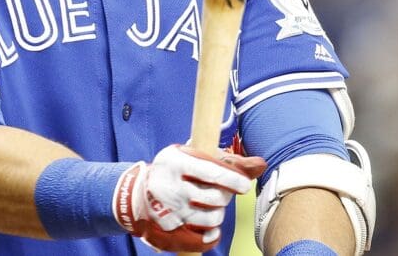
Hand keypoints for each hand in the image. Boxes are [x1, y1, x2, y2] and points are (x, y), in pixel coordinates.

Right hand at [113, 144, 266, 251]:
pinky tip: (211, 228)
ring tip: (209, 205)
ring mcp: (167, 212)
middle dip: (225, 195)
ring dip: (218, 213)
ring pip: (212, 218)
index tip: (243, 185)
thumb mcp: (195, 157)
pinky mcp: (167, 233)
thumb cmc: (175, 170)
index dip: (233, 179)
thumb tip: (260, 164)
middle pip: (215, 197)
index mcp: (175, 162)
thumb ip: (229, 161)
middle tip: (218, 192)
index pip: (212, 172)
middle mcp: (170, 187)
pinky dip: (211, 235)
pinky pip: (201, 240)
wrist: (137, 193)